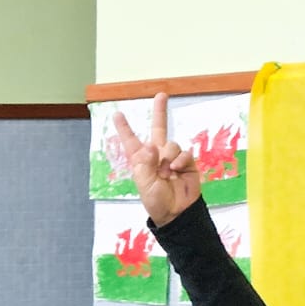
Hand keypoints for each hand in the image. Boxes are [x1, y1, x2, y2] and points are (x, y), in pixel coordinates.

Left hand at [113, 93, 200, 227]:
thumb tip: (151, 146)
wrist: (177, 211)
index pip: (131, 141)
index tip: (117, 114)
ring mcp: (172, 157)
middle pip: (158, 128)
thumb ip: (146, 164)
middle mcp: (156, 155)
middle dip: (160, 111)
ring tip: (167, 173)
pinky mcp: (187, 161)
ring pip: (171, 144)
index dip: (124, 128)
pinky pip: (184, 152)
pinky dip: (180, 160)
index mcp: (141, 160)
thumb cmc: (157, 200)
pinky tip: (177, 170)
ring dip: (168, 158)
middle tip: (161, 94)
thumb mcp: (145, 184)